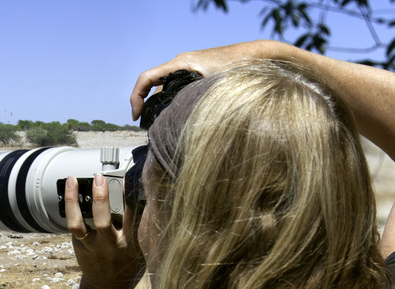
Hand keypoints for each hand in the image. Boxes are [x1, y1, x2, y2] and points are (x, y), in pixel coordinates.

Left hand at [64, 174, 144, 288]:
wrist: (108, 288)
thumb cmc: (128, 264)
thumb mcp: (143, 248)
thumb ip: (141, 227)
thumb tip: (144, 197)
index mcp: (131, 244)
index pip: (134, 217)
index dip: (131, 197)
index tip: (130, 179)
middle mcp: (110, 245)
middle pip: (103, 221)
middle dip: (101, 198)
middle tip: (100, 179)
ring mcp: (92, 245)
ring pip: (79, 223)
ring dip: (74, 200)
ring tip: (74, 180)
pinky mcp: (80, 245)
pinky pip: (73, 224)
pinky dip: (70, 206)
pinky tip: (70, 189)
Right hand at [130, 40, 276, 119]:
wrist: (258, 55)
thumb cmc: (240, 66)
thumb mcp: (215, 86)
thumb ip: (195, 100)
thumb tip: (180, 122)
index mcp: (181, 64)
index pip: (147, 78)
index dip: (136, 97)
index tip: (136, 116)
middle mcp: (182, 64)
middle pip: (154, 86)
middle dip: (147, 106)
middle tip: (147, 127)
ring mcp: (190, 69)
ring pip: (166, 88)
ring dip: (160, 106)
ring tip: (161, 126)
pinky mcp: (198, 75)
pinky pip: (178, 88)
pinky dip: (172, 102)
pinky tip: (179, 117)